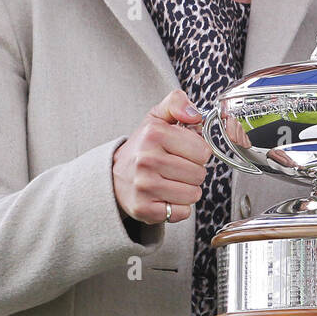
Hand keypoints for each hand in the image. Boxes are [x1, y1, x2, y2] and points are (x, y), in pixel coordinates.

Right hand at [112, 89, 210, 224]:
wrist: (113, 177)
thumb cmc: (142, 147)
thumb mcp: (156, 118)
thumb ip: (177, 103)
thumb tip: (195, 114)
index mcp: (153, 134)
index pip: (203, 151)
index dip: (197, 152)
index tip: (182, 151)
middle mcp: (146, 160)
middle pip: (199, 174)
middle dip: (192, 172)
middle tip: (175, 168)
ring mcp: (144, 186)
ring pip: (193, 194)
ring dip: (187, 190)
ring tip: (170, 182)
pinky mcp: (144, 209)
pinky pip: (182, 212)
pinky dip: (178, 207)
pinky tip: (164, 196)